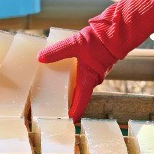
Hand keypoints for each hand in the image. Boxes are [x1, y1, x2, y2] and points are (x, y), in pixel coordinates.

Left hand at [38, 0, 153, 120]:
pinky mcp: (95, 65)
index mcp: (88, 79)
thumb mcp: (73, 45)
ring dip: (71, 89)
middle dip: (69, 102)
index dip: (73, 112)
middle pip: (80, 95)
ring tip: (57, 92)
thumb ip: (57, 52)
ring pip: (81, 85)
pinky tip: (64, 74)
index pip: (80, 101)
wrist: (114, 32)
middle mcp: (92, 80)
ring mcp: (95, 73)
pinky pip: (83, 76)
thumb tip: (39, 58)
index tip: (66, 121)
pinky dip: (74, 78)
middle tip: (56, 107)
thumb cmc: (97, 42)